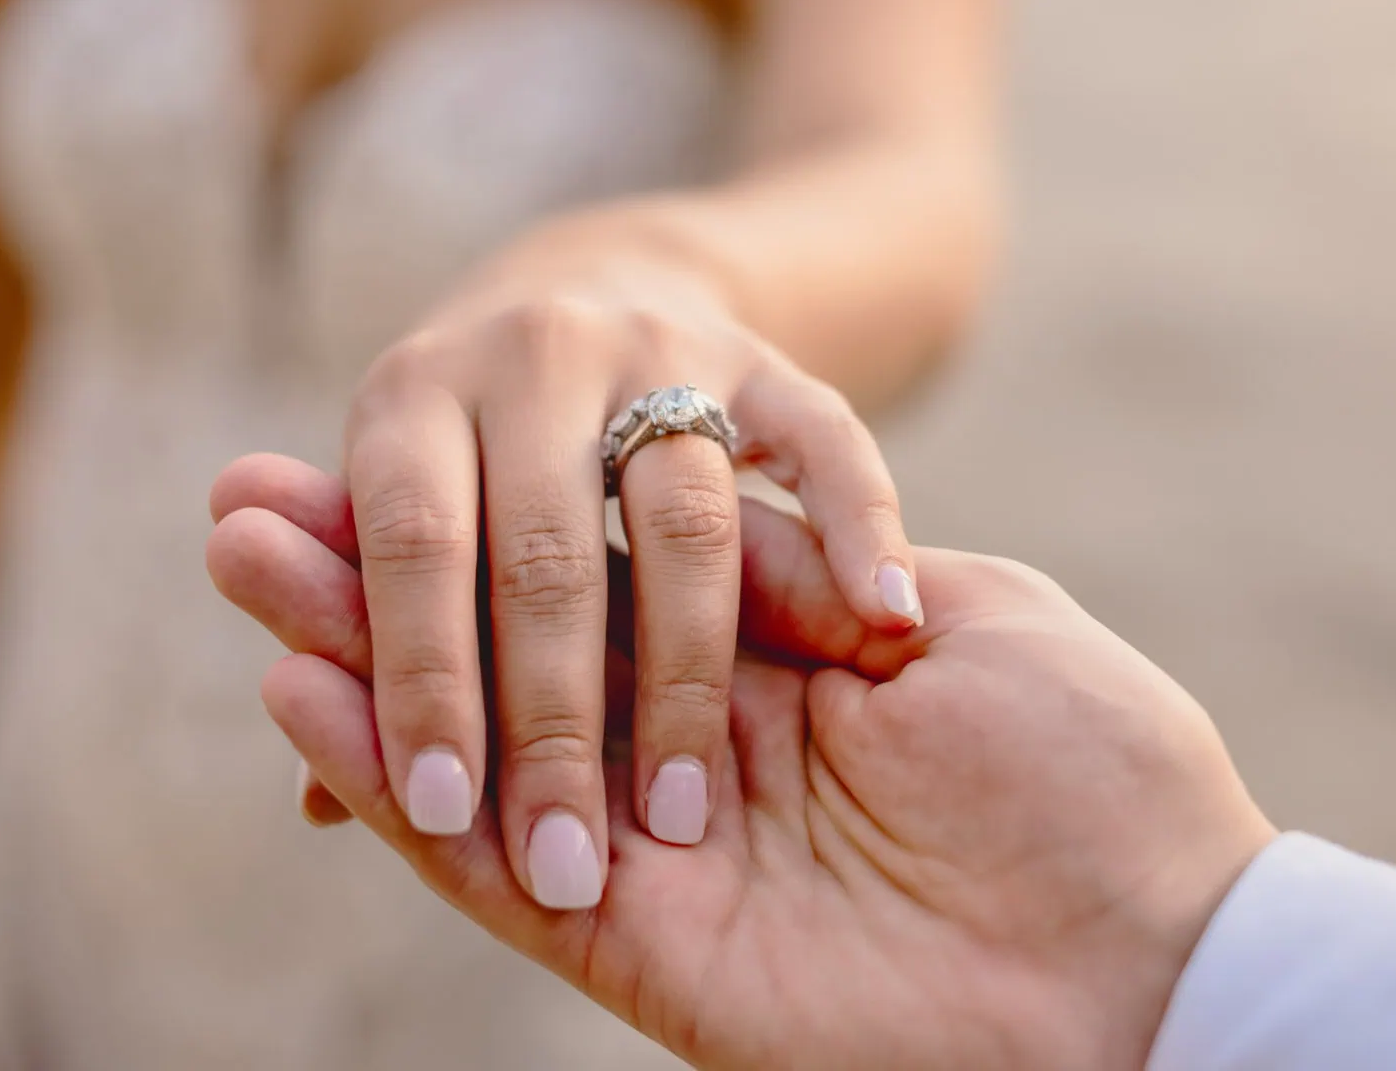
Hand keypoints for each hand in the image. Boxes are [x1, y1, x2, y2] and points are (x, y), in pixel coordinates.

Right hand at [210, 456, 1274, 1069]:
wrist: (1162, 941)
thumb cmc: (1090, 759)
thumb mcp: (946, 610)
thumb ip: (803, 563)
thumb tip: (681, 520)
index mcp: (754, 657)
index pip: (563, 565)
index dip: (457, 515)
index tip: (344, 450)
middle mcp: (680, 743)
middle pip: (482, 646)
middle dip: (358, 576)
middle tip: (233, 505)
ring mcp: (645, 845)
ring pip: (451, 746)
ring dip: (336, 656)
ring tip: (234, 561)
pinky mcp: (631, 945)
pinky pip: (477, 867)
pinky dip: (383, 780)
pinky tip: (299, 692)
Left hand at [314, 218, 921, 907]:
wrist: (596, 282)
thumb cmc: (473, 451)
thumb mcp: (406, 504)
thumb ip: (376, 639)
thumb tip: (314, 803)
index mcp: (413, 396)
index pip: (411, 544)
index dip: (418, 678)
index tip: (439, 811)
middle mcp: (529, 355)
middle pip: (543, 547)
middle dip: (549, 720)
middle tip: (560, 860)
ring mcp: (659, 350)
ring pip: (679, 517)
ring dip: (683, 675)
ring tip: (684, 812)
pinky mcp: (766, 359)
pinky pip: (826, 439)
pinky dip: (859, 521)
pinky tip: (884, 615)